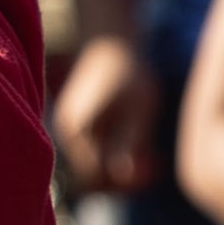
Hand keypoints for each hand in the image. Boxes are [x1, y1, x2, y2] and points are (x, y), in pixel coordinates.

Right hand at [53, 34, 161, 194]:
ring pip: (95, 165)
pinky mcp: (79, 124)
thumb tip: (122, 175)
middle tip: (155, 163)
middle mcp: (68, 134)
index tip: (154, 167)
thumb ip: (128, 142)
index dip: (126, 182)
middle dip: (124, 178)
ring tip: (152, 154)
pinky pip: (96, 152)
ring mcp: (71, 130)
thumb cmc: (129, 73)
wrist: (110, 42)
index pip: (96, 177)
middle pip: (93, 176)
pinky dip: (117, 154)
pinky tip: (143, 145)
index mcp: (78, 132)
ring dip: (123, 167)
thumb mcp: (137, 108)